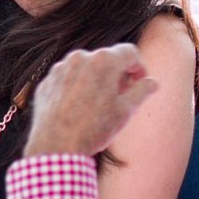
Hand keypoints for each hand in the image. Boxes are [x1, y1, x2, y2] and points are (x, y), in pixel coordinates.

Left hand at [24, 44, 158, 157]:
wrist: (57, 146)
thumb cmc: (95, 128)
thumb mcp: (126, 110)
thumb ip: (142, 91)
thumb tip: (152, 82)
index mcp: (103, 60)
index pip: (130, 52)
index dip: (139, 67)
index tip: (139, 83)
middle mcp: (79, 57)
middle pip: (106, 59)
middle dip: (117, 74)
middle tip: (120, 98)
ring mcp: (60, 68)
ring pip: (85, 68)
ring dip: (96, 80)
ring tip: (99, 105)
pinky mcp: (47, 81)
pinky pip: (67, 79)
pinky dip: (76, 87)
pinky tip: (78, 108)